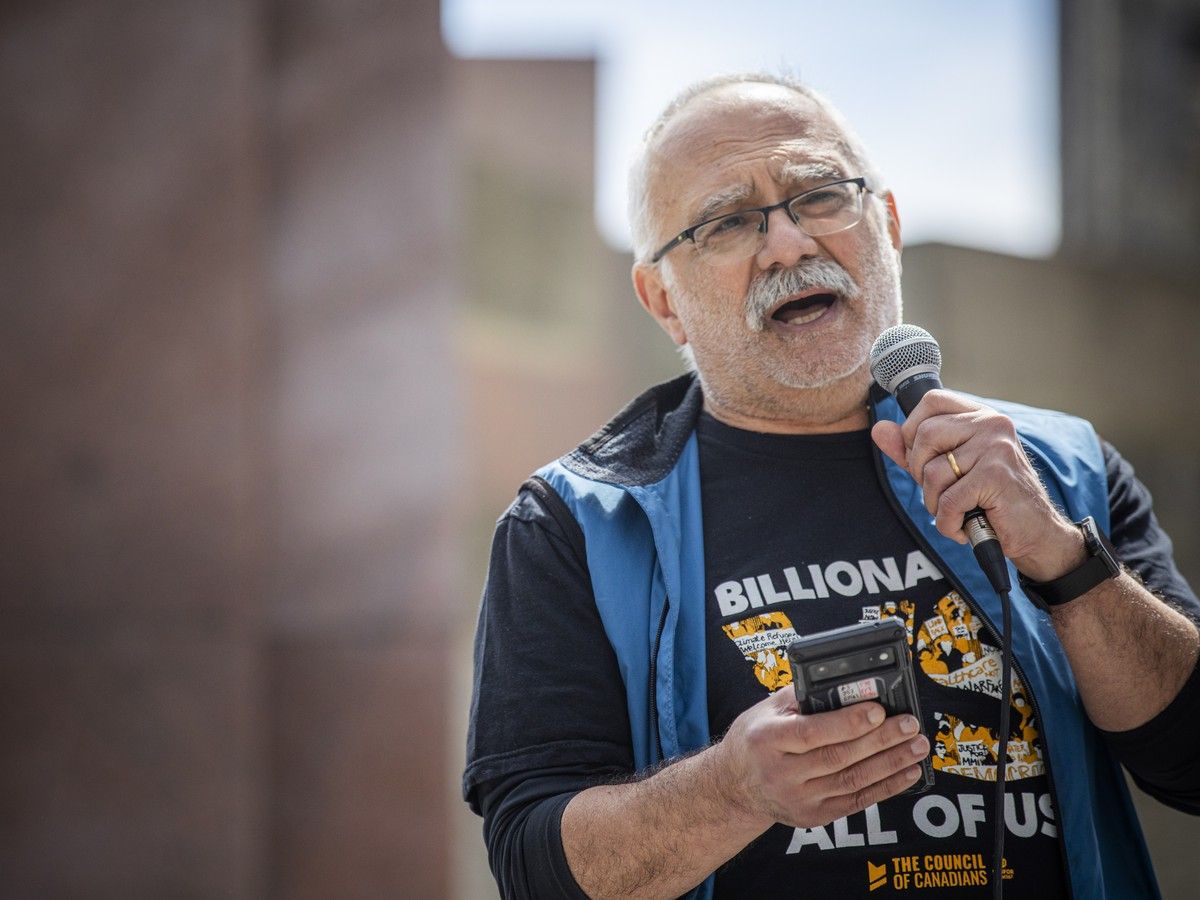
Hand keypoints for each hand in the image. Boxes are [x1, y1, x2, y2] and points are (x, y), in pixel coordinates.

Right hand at [713, 688, 927, 829]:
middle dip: (881, 740)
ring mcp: (798, 798)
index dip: (847, 722)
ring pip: (853, 780)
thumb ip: (801, 697)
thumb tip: (845, 683)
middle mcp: (780, 773)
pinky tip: (907, 772)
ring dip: (891, 763)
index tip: (878, 710)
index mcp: (767, 740)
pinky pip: (856, 801)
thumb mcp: (765, 710)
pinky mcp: (813, 816)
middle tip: (910, 725)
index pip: (812, 732)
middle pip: (839, 756)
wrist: (734, 787)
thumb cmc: (753, 740)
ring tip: (917, 746)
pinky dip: (886, 787)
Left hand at [870, 389, 1085, 581]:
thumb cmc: (989, 501)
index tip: (922, 459)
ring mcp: (996, 447)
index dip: (913, 429)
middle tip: (941, 494)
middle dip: (920, 472)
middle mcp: (992, 424)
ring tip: (958, 512)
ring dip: (936, 504)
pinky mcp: (997, 475)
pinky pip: (949, 500)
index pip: (931, 400)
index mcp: (981, 416)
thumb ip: (912, 450)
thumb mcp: (947, 471)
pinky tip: (964, 528)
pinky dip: (948, 523)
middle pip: (924, 435)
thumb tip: (879, 429)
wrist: (1035, 534)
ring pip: (933, 471)